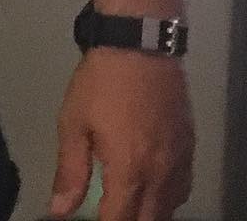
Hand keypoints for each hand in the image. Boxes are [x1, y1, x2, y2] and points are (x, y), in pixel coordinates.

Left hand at [48, 47, 194, 220]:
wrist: (139, 46)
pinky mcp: (188, 147)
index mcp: (130, 170)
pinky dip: (167, 199)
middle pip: (148, 220)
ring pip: (169, 208)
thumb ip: (70, 171)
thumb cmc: (100, 83)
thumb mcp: (74, 122)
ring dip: (148, 214)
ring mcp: (179, 162)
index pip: (119, 220)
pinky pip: (182, 189)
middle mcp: (160, 174)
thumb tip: (60, 210)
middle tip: (107, 212)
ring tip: (126, 206)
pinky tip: (152, 190)